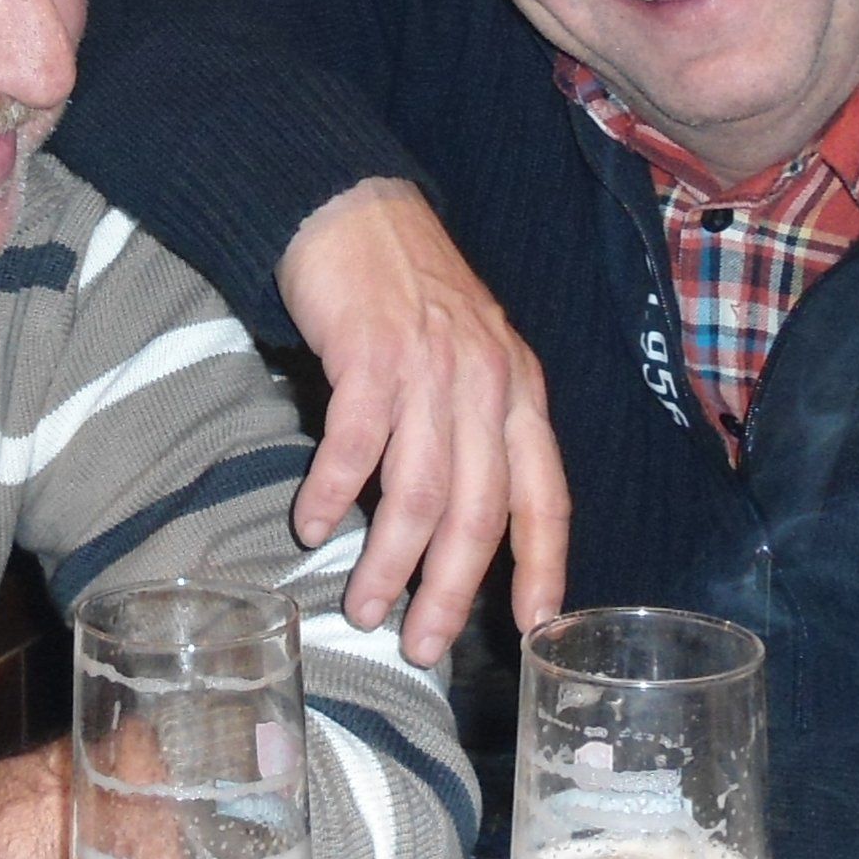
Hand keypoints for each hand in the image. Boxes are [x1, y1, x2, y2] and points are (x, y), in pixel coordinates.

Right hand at [274, 178, 568, 660]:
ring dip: (389, 560)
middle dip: (451, 590)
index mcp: (522, 395)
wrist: (356, 212)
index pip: (545, 497)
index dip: (543, 566)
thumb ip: (478, 434)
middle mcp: (488, 385)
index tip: (534, 627)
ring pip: (419, 491)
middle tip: (423, 646)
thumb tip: (456, 531)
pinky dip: (335, 492)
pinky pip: (357, 443)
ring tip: (362, 606)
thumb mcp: (473, 361)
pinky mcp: (373, 353)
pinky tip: (313, 525)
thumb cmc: (411, 298)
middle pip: (480, 512)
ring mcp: (432, 369)